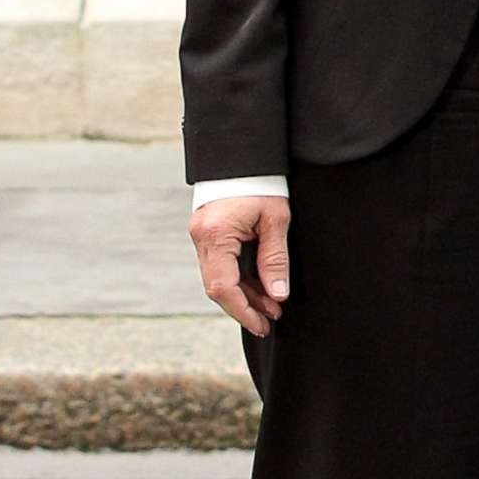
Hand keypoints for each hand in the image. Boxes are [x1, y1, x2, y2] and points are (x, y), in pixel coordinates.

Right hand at [188, 195, 290, 336]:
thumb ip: (275, 259)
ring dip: (244, 294)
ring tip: (271, 306)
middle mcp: (201, 237)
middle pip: (217, 286)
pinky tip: (260, 288)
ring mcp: (201, 235)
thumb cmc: (263, 183)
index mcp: (215, 234)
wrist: (245, 154)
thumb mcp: (276, 220)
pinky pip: (220, 265)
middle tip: (271, 320)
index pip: (223, 286)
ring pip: (218, 278)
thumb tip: (277, 294)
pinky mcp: (207, 233)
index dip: (243, 310)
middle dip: (245, 306)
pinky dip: (239, 279)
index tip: (262, 324)